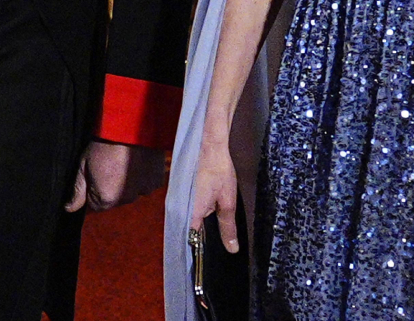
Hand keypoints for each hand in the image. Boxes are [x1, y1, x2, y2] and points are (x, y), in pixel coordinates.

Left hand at [67, 140, 165, 213]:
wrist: (131, 128)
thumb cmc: (104, 145)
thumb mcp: (83, 165)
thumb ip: (77, 190)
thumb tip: (69, 209)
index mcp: (106, 199)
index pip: (94, 204)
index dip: (92, 188)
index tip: (94, 171)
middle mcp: (126, 200)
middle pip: (114, 199)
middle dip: (110, 186)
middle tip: (109, 164)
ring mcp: (143, 192)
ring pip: (131, 192)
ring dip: (127, 181)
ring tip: (123, 160)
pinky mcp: (156, 181)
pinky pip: (145, 184)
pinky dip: (141, 175)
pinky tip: (137, 160)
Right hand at [187, 138, 240, 252]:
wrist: (210, 147)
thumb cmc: (219, 172)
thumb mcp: (228, 203)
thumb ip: (228, 227)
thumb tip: (232, 250)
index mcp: (190, 212)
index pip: (189, 240)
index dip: (196, 253)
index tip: (203, 266)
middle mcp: (181, 208)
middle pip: (188, 232)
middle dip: (198, 243)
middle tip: (209, 258)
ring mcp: (182, 201)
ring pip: (188, 223)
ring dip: (197, 231)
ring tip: (208, 244)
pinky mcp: (185, 196)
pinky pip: (189, 213)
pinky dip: (197, 220)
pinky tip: (206, 225)